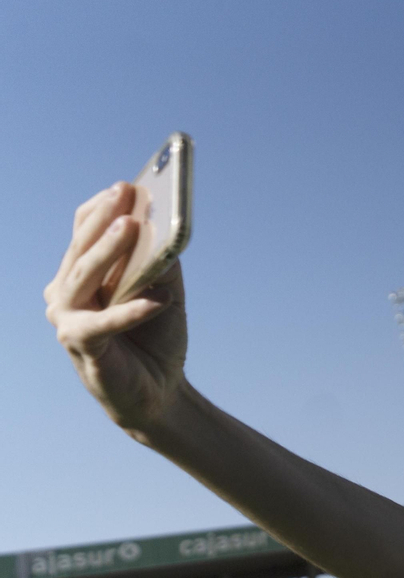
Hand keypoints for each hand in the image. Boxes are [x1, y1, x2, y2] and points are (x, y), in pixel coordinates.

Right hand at [44, 182, 189, 436]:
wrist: (159, 391)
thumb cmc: (156, 336)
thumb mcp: (165, 292)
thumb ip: (160, 263)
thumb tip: (164, 229)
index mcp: (80, 275)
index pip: (81, 232)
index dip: (102, 208)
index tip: (126, 186)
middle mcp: (65, 293)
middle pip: (81, 249)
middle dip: (104, 219)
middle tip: (124, 194)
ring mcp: (68, 319)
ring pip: (83, 277)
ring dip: (108, 251)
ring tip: (131, 226)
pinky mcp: (82, 345)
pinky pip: (105, 323)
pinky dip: (132, 310)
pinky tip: (159, 299)